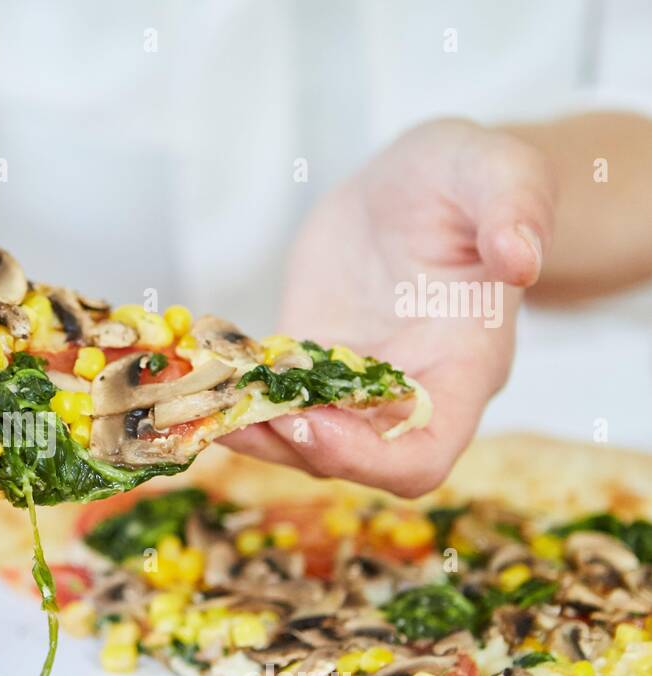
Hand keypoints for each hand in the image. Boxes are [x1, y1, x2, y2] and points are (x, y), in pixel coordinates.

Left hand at [222, 119, 556, 496]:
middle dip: (292, 447)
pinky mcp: (309, 361)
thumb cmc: (470, 178)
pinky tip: (196, 372)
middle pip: (352, 461)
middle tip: (237, 412)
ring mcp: (354, 382)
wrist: (423, 179)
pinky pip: (270, 398)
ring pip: (301, 439)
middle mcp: (409, 390)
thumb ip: (516, 210)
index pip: (423, 455)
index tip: (313, 420)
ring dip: (251, 429)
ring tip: (203, 401)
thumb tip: (522, 257)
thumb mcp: (499, 171)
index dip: (367, 457)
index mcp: (464, 366)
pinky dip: (234, 394)